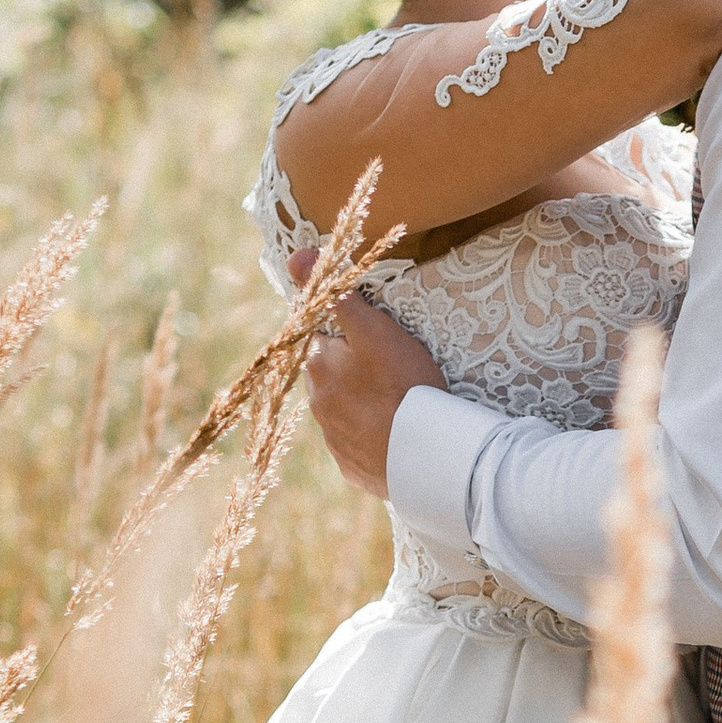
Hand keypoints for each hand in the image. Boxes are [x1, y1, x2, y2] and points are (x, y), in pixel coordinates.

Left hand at [297, 258, 445, 499]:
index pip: (322, 336)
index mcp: (319, 365)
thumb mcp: (374, 329)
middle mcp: (318, 403)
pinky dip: (372, 435)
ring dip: (361, 402)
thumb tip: (296, 256)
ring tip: (397, 402)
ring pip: (343, 409)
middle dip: (351, 367)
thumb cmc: (403, 385)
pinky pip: (358, 444)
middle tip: (390, 368)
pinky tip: (396, 432)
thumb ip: (337, 294)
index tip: (373, 336)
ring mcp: (334, 439)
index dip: (348, 332)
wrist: (424, 456)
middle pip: (331, 373)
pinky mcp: (352, 467)